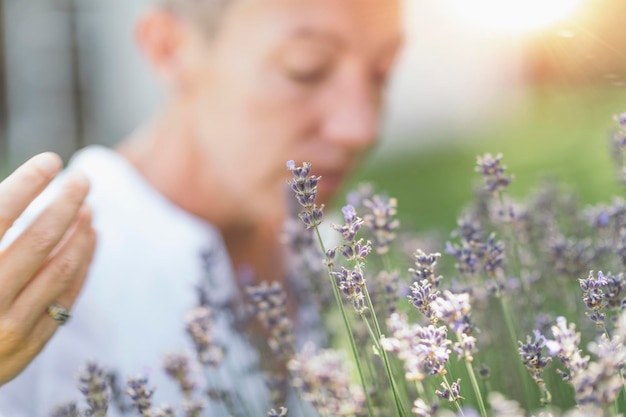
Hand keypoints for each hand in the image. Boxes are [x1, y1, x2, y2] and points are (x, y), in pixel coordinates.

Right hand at [0, 152, 95, 384]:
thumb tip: (14, 193)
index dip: (28, 183)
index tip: (51, 160)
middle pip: (39, 238)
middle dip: (66, 202)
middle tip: (83, 179)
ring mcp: (8, 327)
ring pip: (60, 268)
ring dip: (80, 233)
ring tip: (88, 208)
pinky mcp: (28, 347)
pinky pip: (66, 297)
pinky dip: (82, 264)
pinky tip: (89, 240)